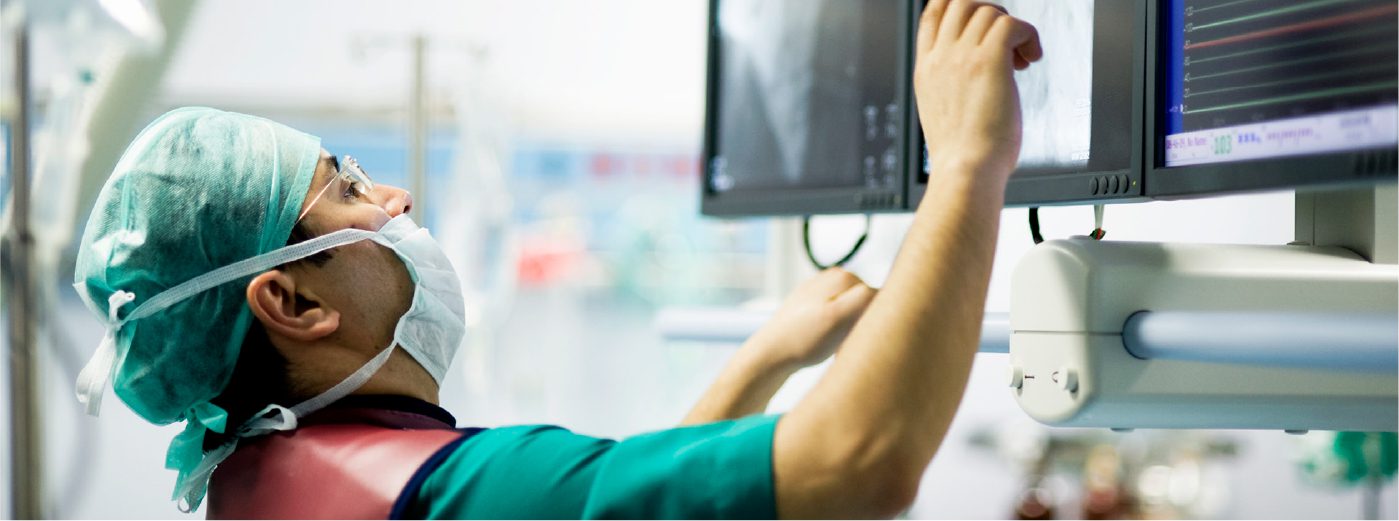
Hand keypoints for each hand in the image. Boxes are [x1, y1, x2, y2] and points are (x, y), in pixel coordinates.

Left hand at [680, 269, 875, 424]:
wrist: (772, 354)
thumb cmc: (803, 340)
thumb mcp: (838, 318)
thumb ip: (864, 298)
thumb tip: (886, 290)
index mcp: (844, 276)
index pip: (880, 299)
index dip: (873, 323)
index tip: (853, 337)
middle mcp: (836, 276)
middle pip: (869, 305)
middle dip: (863, 325)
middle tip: (842, 342)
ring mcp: (826, 289)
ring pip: (858, 314)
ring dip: (853, 331)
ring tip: (833, 344)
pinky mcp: (819, 304)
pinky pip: (844, 319)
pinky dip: (842, 332)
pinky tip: (826, 342)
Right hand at [914, 0, 1041, 179]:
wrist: (965, 172)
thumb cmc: (962, 157)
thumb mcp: (943, 112)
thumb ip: (953, 86)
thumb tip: (978, 77)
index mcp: (926, 69)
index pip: (934, 12)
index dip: (960, 8)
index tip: (982, 26)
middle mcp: (940, 58)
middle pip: (962, 2)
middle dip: (990, 13)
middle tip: (1005, 42)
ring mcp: (961, 57)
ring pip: (991, 12)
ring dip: (1013, 30)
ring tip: (1020, 60)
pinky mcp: (988, 62)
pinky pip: (1013, 25)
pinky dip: (1029, 36)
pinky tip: (1030, 59)